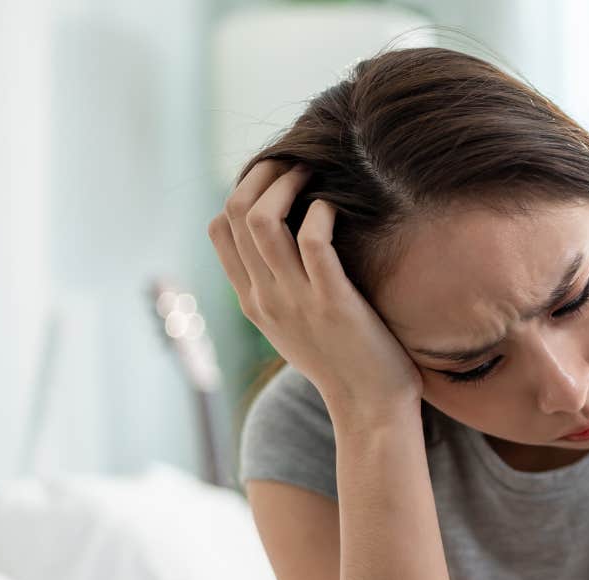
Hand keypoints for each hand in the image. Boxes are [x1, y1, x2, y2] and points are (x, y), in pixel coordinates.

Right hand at [207, 159, 423, 416]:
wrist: (370, 409)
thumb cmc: (344, 361)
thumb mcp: (296, 324)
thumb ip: (282, 287)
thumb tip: (287, 243)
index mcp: (252, 300)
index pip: (219, 229)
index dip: (240, 191)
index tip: (272, 178)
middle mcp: (264, 297)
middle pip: (235, 214)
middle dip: (262, 175)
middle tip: (294, 161)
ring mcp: (295, 300)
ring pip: (263, 220)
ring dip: (287, 184)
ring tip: (313, 172)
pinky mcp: (332, 303)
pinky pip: (313, 240)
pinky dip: (320, 212)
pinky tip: (335, 207)